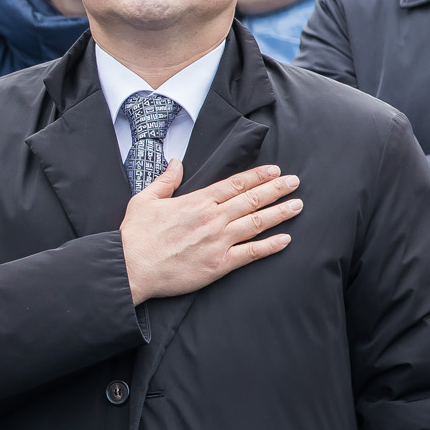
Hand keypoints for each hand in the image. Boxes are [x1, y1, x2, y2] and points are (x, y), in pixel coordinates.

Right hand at [121, 162, 301, 305]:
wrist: (132, 266)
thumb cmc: (136, 235)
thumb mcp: (145, 199)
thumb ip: (165, 180)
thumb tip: (176, 163)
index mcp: (197, 201)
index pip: (235, 184)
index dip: (257, 177)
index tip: (274, 171)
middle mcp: (212, 218)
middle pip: (252, 200)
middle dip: (276, 190)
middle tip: (294, 182)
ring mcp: (218, 241)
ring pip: (257, 223)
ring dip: (279, 213)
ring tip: (297, 205)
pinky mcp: (219, 264)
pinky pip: (251, 253)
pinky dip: (270, 246)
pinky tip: (285, 239)